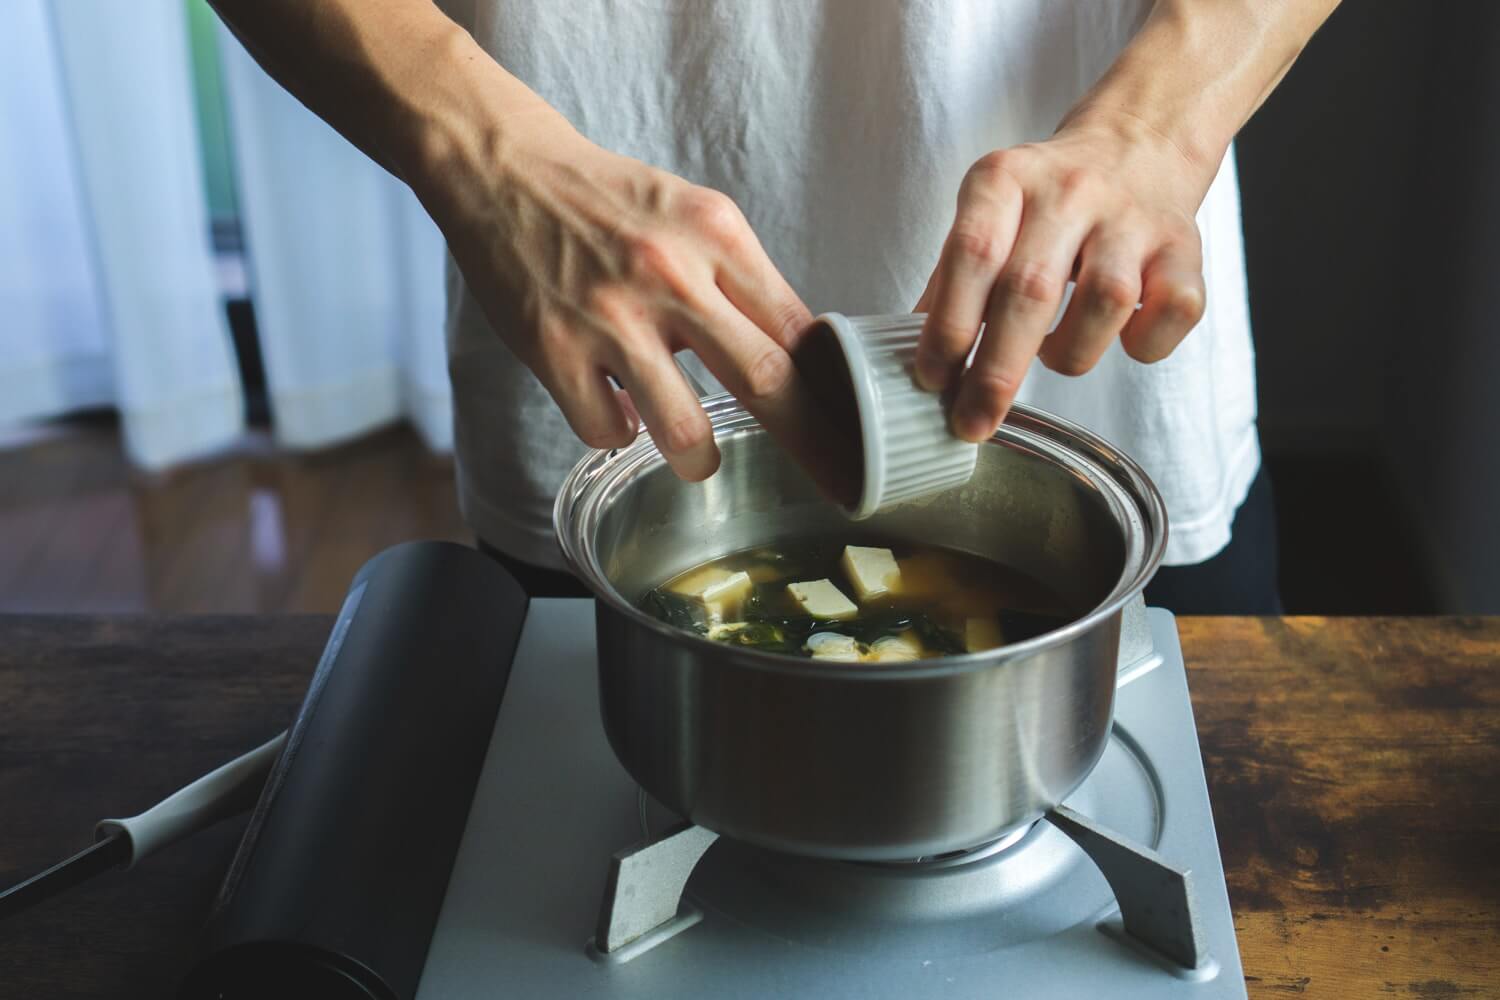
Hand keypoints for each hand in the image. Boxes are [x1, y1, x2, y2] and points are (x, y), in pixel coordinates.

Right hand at [429, 116, 831, 486]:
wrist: (505, 169)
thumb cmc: (607, 201)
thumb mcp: (695, 215)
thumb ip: (743, 281)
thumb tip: (798, 357)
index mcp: (718, 236)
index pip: (800, 330)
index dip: (835, 394)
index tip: (854, 434)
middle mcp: (671, 274)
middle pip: (765, 381)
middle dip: (808, 443)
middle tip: (826, 479)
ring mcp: (610, 318)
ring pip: (685, 430)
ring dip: (700, 461)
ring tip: (699, 460)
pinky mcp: (554, 350)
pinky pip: (607, 430)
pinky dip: (620, 433)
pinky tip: (618, 413)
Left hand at [914, 115, 1212, 441]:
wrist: (1137, 144)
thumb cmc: (1048, 201)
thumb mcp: (987, 215)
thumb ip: (952, 279)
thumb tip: (921, 358)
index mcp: (1006, 179)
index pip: (972, 254)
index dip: (948, 325)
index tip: (932, 380)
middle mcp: (1070, 191)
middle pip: (1031, 290)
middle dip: (996, 371)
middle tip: (974, 422)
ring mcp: (1132, 217)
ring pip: (1104, 301)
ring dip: (1070, 353)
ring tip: (1054, 356)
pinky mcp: (1185, 246)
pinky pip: (1175, 309)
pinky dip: (1146, 343)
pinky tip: (1121, 340)